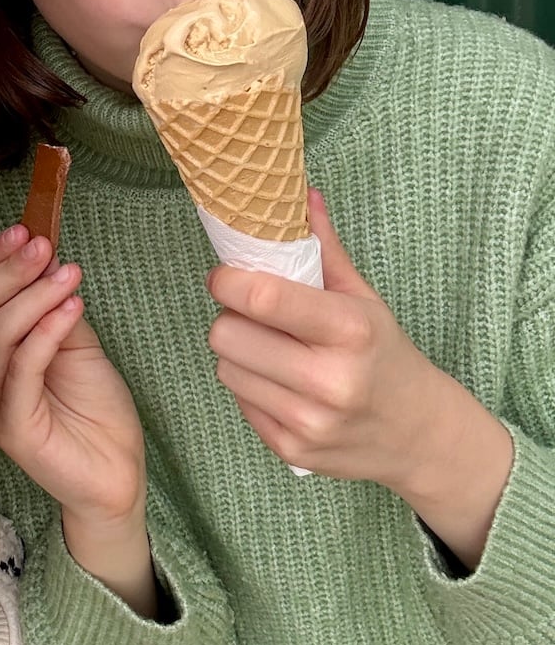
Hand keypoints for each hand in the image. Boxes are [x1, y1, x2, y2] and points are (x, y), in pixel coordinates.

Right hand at [0, 228, 146, 530]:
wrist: (117, 472)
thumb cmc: (93, 408)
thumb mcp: (71, 344)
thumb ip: (48, 309)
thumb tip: (40, 261)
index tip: (20, 232)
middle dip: (6, 274)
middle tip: (38, 246)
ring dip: (32, 298)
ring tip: (64, 273)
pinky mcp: (10, 428)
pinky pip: (22, 370)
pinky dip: (46, 332)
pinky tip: (71, 307)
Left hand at [207, 188, 511, 563]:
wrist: (420, 434)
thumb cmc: (385, 355)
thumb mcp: (363, 298)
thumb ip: (324, 248)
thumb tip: (301, 194)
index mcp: (348, 330)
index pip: (263, 298)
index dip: (228, 281)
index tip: (224, 276)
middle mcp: (328, 379)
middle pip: (227, 335)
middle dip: (231, 319)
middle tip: (253, 316)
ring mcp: (308, 421)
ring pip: (225, 369)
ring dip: (238, 354)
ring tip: (271, 350)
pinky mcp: (291, 451)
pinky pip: (238, 402)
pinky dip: (250, 388)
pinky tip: (281, 383)